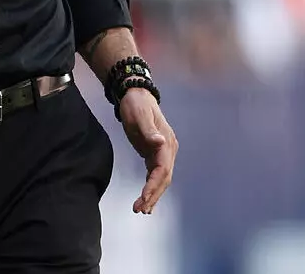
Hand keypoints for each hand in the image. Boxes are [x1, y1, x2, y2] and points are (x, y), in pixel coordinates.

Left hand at [117, 87, 177, 213]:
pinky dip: (152, 188)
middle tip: (140, 209)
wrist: (135, 95)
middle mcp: (168, 149)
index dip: (154, 185)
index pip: (162, 169)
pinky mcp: (155, 154)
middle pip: (164, 178)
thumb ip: (149, 131)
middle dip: (153, 195)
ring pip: (161, 179)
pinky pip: (156, 175)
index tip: (143, 198)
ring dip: (153, 195)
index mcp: (166, 142)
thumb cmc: (136, 105)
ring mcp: (163, 153)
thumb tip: (160, 143)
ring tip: (141, 210)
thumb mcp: (139, 116)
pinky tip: (146, 200)